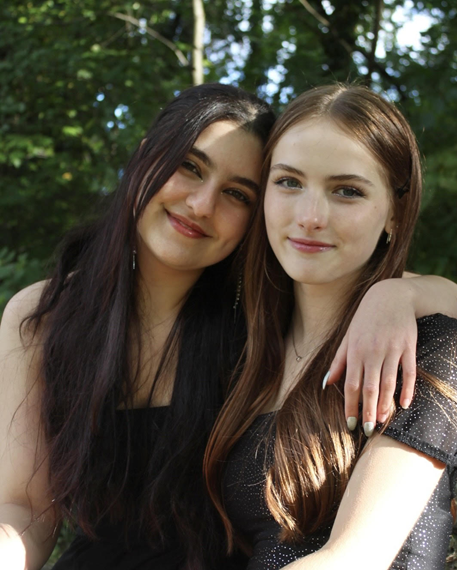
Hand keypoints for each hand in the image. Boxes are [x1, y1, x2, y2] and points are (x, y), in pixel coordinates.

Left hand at [324, 279, 416, 434]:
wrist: (390, 296)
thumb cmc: (365, 318)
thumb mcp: (348, 337)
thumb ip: (338, 361)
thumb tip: (326, 383)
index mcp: (355, 351)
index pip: (351, 384)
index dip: (350, 405)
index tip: (351, 423)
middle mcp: (372, 352)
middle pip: (370, 387)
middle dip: (368, 411)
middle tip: (368, 430)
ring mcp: (391, 349)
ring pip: (389, 382)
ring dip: (386, 404)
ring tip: (382, 421)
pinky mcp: (408, 346)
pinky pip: (409, 372)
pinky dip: (407, 389)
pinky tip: (404, 404)